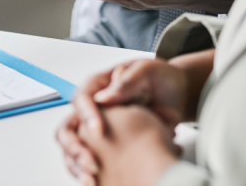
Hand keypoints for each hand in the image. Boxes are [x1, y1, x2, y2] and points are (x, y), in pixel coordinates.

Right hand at [56, 53, 212, 181]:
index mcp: (98, 86)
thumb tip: (103, 97)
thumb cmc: (161, 79)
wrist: (178, 96)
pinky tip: (100, 184)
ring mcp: (96, 130)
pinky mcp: (104, 147)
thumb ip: (127, 82)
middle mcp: (92, 109)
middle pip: (68, 128)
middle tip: (92, 163)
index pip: (81, 100)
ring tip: (93, 180)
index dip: (86, 116)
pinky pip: (87, 163)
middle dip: (75, 148)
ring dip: (78, 166)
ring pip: (73, 150)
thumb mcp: (147, 71)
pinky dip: (90, 175)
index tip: (98, 131)